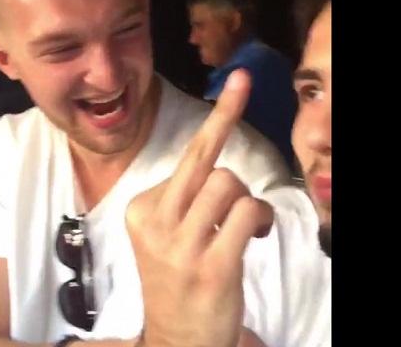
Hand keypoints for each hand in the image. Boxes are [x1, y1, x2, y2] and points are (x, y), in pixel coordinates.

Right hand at [126, 69, 273, 346]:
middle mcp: (155, 223)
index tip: (237, 80)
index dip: (217, 122)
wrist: (176, 340)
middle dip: (225, 113)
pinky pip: (246, 215)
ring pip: (227, 183)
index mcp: (141, 209)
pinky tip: (251, 240)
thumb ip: (183, 198)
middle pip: (203, 159)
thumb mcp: (163, 235)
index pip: (186, 158)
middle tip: (243, 80)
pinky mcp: (210, 266)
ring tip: (245, 227)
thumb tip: (215, 157)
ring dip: (247, 201)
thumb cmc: (177, 280)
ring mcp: (180, 246)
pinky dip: (259, 221)